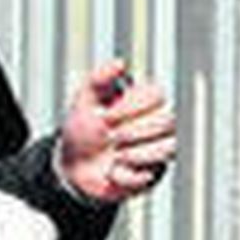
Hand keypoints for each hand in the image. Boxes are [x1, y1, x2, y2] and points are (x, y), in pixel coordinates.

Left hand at [56, 59, 177, 203]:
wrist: (71, 165)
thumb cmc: (83, 129)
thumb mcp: (85, 100)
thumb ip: (99, 78)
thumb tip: (120, 63)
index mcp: (145, 101)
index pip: (158, 96)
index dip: (131, 107)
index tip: (105, 116)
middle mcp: (158, 124)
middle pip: (167, 122)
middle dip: (132, 131)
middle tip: (110, 136)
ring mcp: (158, 150)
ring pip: (168, 148)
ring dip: (134, 154)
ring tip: (115, 155)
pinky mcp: (152, 175)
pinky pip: (148, 176)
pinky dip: (124, 175)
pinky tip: (112, 172)